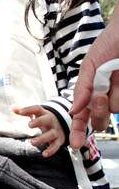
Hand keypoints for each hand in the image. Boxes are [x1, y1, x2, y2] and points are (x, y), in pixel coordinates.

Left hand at [13, 105, 64, 157]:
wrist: (62, 126)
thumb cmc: (44, 120)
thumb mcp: (37, 114)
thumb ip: (26, 112)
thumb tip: (13, 108)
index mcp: (44, 114)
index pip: (37, 109)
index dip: (29, 109)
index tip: (20, 112)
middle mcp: (51, 122)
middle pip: (47, 119)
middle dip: (39, 121)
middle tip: (29, 125)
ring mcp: (55, 131)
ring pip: (50, 134)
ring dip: (42, 139)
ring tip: (32, 142)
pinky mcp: (58, 141)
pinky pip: (56, 146)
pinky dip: (51, 150)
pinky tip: (44, 154)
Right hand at [69, 1, 118, 148]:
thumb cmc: (108, 45)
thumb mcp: (89, 65)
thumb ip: (81, 89)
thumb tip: (74, 111)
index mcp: (90, 94)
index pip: (81, 118)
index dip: (78, 131)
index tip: (75, 143)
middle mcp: (105, 98)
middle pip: (99, 121)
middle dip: (98, 113)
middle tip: (101, 96)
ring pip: (114, 110)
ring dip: (113, 97)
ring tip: (115, 76)